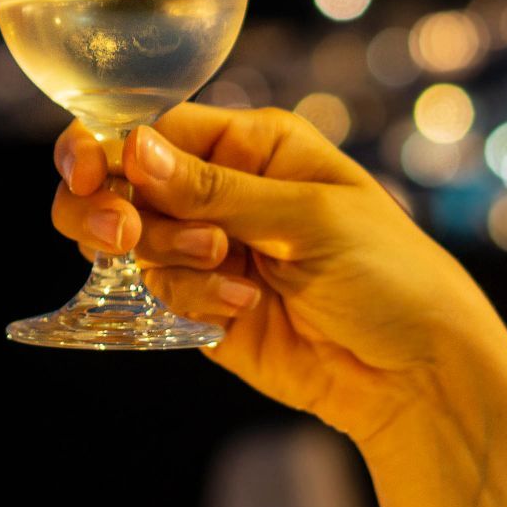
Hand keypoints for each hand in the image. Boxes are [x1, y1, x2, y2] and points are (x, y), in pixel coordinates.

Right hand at [51, 104, 506, 445]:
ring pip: (133, 239)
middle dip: (112, 206)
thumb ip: (216, 190)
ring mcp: (210, 250)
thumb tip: (132, 148)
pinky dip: (190, 299)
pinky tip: (241, 308)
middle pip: (124, 182)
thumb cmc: (390, 274)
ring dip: (165, 255)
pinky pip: (160, 292)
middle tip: (120, 235)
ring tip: (225, 273)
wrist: (418, 376)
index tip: (87, 173)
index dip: (111, 147)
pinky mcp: (205, 305)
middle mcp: (224, 191)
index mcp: (255, 146)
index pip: (158, 129)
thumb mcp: (308, 219)